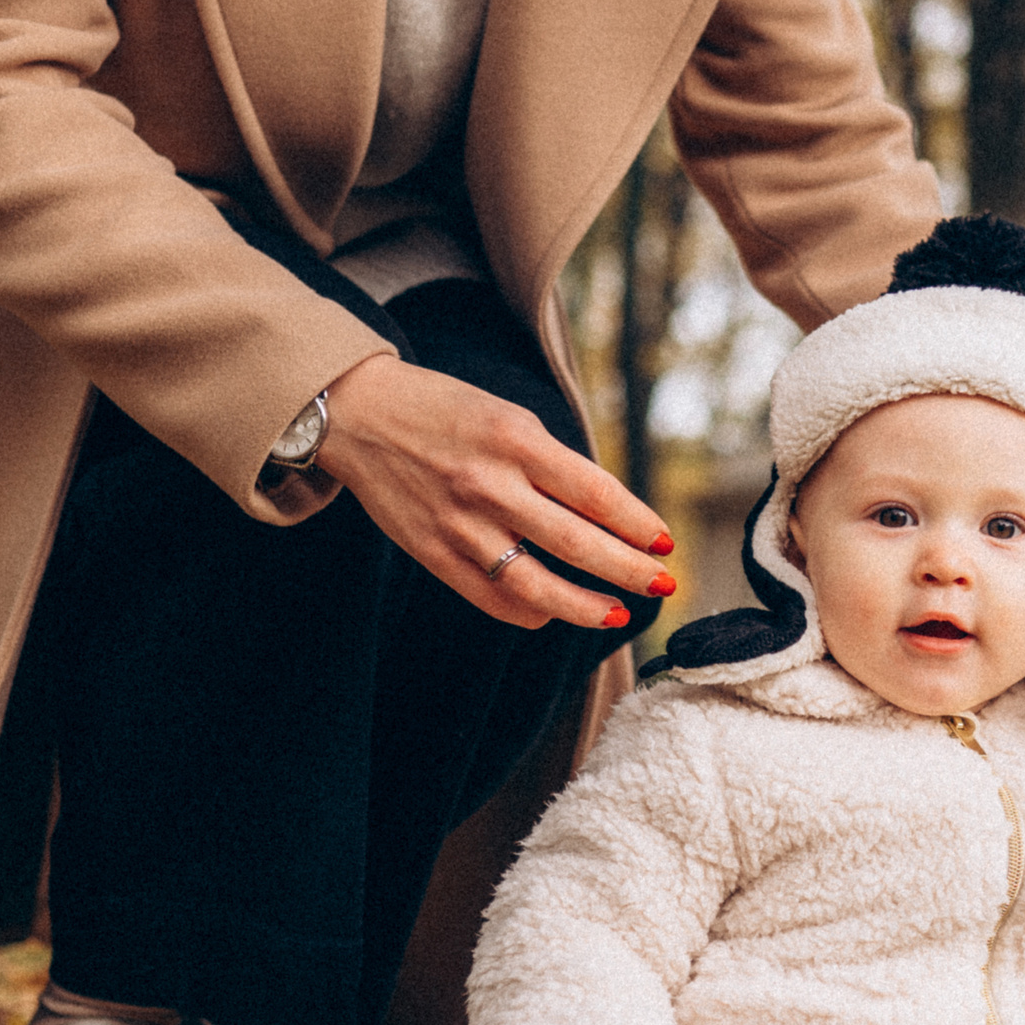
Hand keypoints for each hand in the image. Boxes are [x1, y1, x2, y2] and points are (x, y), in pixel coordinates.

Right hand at [317, 354, 676, 630]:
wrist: (358, 414)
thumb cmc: (445, 411)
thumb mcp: (508, 417)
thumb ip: (553, 465)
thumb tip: (609, 515)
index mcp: (516, 439)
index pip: (595, 492)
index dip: (636, 523)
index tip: (665, 543)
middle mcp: (490, 484)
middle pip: (576, 542)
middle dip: (629, 570)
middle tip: (663, 585)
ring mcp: (460, 525)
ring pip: (536, 584)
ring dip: (585, 606)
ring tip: (617, 613)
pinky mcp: (435, 553)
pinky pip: (493, 598)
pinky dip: (531, 611)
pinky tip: (555, 611)